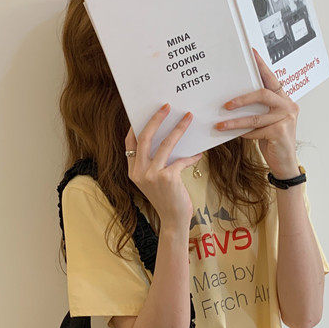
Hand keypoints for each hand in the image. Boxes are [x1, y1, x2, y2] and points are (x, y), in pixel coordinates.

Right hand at [125, 103, 202, 227]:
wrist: (173, 220)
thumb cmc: (166, 199)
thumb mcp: (155, 180)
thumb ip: (155, 163)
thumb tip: (168, 139)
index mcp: (133, 171)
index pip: (130, 144)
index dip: (136, 127)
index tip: (145, 113)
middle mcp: (139, 172)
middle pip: (145, 138)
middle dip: (156, 119)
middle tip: (167, 107)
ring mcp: (152, 175)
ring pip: (165, 145)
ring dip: (178, 129)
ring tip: (188, 118)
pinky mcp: (167, 178)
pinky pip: (181, 160)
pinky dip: (191, 156)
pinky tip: (198, 154)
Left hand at [214, 47, 299, 177]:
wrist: (285, 163)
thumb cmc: (273, 141)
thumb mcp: (266, 122)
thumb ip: (258, 110)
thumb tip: (234, 101)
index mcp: (284, 100)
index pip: (271, 79)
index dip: (261, 66)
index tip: (251, 53)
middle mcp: (288, 106)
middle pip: (263, 94)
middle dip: (242, 98)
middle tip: (226, 104)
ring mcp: (287, 119)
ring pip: (255, 117)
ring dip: (235, 121)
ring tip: (220, 124)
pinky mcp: (281, 132)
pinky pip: (256, 131)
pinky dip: (244, 133)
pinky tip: (236, 135)